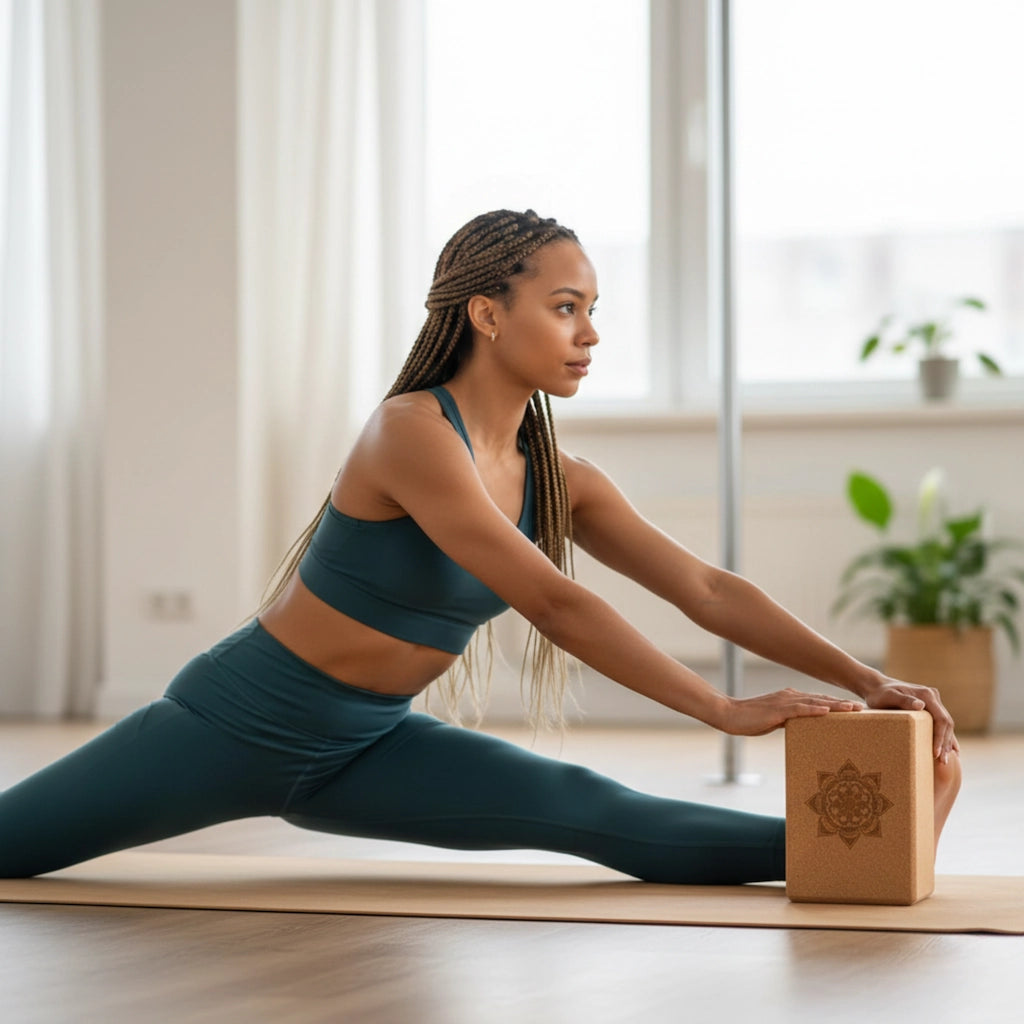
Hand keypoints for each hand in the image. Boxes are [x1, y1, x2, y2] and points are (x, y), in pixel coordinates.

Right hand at [719, 688, 862, 736]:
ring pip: (815, 702)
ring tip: (853, 709)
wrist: (729, 714)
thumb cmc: (748, 720)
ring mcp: (784, 701)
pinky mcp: (777, 710)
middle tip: (862, 708)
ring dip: (836, 705)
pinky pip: (800, 709)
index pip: (818, 701)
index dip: (836, 704)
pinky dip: (815, 709)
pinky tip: (828, 711)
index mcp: (789, 698)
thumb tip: (801, 727)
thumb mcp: (773, 720)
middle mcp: (790, 696)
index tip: (853, 709)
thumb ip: (788, 720)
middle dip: (842, 703)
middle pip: (821, 699)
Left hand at [864, 677, 957, 763]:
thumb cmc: (880, 693)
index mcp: (927, 694)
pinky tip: (950, 750)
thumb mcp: (889, 696)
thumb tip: (921, 706)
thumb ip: (903, 700)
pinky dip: (945, 737)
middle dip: (945, 743)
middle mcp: (933, 696)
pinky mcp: (930, 707)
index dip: (940, 737)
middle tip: (943, 762)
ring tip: (944, 760)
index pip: (940, 719)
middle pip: (946, 723)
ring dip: (947, 742)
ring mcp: (933, 702)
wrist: (876, 686)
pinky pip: (941, 723)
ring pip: (946, 724)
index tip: (936, 753)